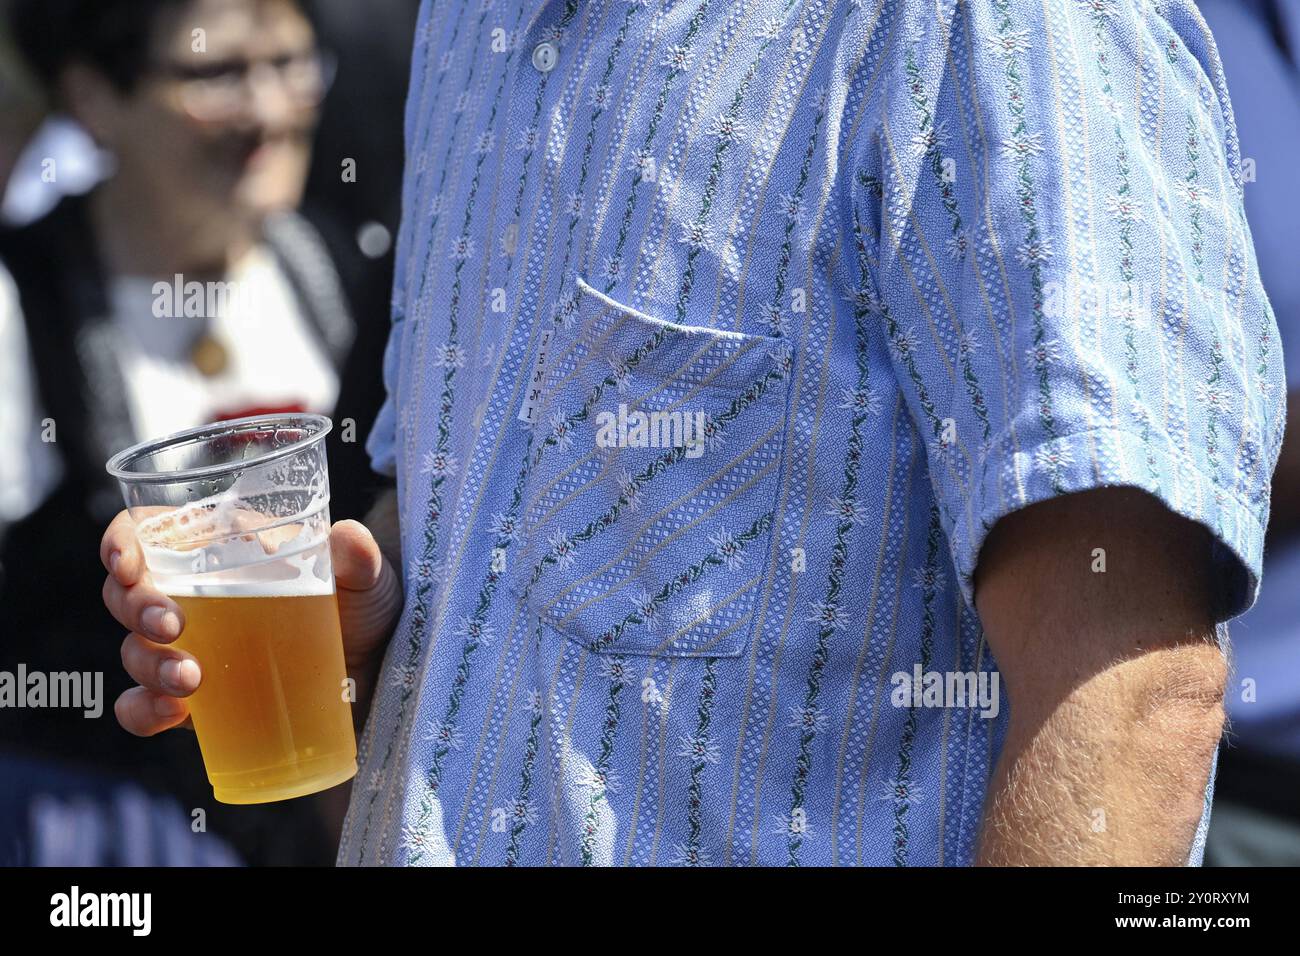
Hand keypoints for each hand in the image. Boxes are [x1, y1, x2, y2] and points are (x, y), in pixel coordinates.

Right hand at [100, 512, 403, 736]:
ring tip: (191, 680)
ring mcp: (191, 650)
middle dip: (135, 608)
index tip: (128, 564)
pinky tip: (170, 713)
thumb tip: (347, 536)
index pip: (147, 533)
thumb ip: (357, 558)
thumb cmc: (364, 612)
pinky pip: (144, 707)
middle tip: (172, 627)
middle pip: (127, 593)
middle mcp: (194, 597)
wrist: (381, 679)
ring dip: (148, 665)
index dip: (121, 542)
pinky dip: (144, 711)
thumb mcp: (367, 580)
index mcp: (221, 552)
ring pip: (133, 650)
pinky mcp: (197, 701)